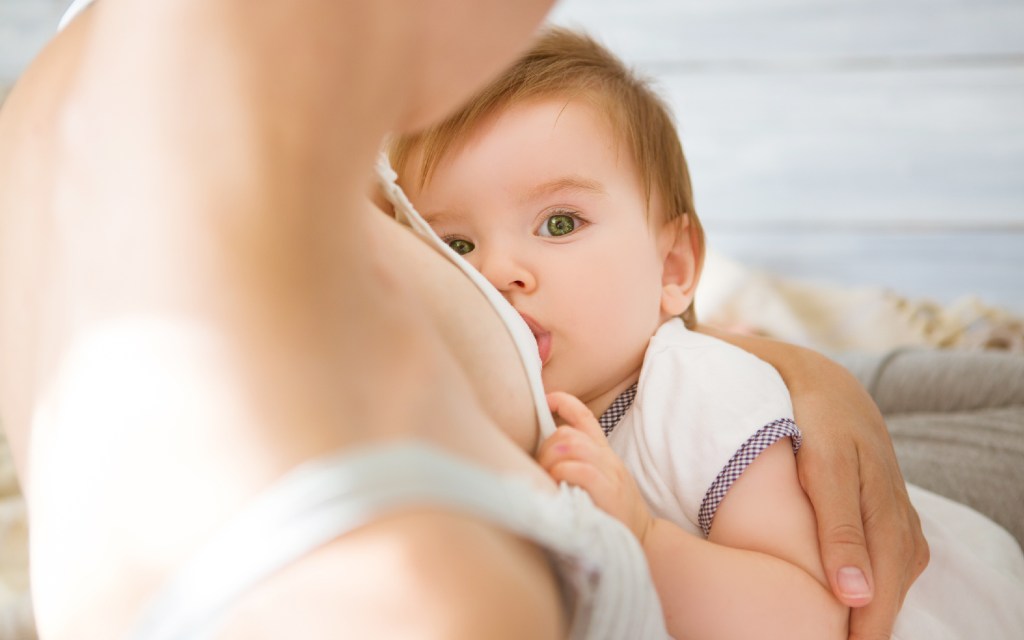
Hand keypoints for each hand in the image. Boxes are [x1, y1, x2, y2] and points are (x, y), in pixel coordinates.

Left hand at [537, 391, 653, 541]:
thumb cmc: (612, 515)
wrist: (644, 541)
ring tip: (548, 480)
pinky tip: (558, 485)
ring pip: (572, 446)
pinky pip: (580, 470)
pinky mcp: (609, 493)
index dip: (565, 402)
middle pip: (568, 433)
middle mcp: (608, 459)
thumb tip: (544, 460)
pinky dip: (563, 473)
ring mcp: (611, 474)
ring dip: (551, 461)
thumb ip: (578, 466)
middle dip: (546, 448)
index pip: (585, 417)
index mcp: (604, 454)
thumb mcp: (598, 483)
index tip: (547, 399)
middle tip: (542, 471)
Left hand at [695, 325, 928, 638]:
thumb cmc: (770, 379)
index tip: (845, 591)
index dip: (843, 541)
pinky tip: (875, 622)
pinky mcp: (896, 498)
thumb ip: (706, 355)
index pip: (836, 488)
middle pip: (880, 529)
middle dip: (874, 591)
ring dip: (888, 599)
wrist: (828, 376)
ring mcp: (887, 477)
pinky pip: (910, 545)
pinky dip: (899, 584)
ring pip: (902, 543)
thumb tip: (656, 333)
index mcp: (824, 424)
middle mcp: (864, 453)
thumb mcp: (744, 361)